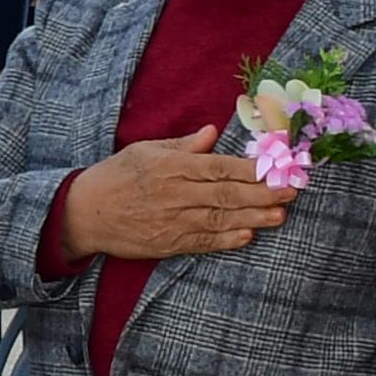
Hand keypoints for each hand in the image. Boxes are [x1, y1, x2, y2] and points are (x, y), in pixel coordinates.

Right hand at [58, 122, 291, 262]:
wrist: (84, 213)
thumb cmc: (115, 176)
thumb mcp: (144, 150)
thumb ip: (181, 145)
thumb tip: (212, 132)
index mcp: (171, 166)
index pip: (219, 167)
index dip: (251, 169)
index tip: (277, 167)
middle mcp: (174, 194)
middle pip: (226, 194)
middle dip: (262, 193)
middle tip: (291, 191)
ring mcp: (172, 221)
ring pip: (219, 219)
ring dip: (252, 218)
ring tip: (280, 216)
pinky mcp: (168, 243)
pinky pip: (202, 242)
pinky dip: (226, 240)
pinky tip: (247, 236)